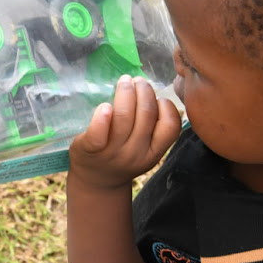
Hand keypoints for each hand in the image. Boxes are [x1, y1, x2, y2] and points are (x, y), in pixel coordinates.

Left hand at [69, 75, 181, 189]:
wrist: (96, 181)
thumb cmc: (123, 155)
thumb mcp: (145, 149)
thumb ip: (152, 126)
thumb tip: (152, 90)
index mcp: (154, 152)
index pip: (171, 126)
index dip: (166, 105)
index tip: (156, 98)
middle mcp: (135, 154)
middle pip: (146, 114)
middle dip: (144, 90)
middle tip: (137, 81)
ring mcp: (113, 153)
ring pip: (124, 116)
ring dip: (126, 92)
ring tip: (124, 82)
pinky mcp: (90, 149)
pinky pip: (98, 132)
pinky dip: (102, 116)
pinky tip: (105, 105)